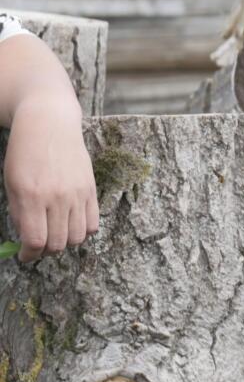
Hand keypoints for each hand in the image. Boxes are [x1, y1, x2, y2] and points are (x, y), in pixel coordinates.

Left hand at [3, 96, 98, 261]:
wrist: (49, 125)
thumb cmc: (25, 153)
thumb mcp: (13, 183)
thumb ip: (20, 212)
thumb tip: (28, 238)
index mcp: (32, 196)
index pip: (35, 240)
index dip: (29, 255)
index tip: (25, 257)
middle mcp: (57, 197)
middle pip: (59, 242)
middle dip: (46, 251)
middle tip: (38, 247)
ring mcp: (77, 193)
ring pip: (78, 237)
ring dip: (66, 243)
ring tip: (56, 236)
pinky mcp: (91, 189)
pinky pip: (93, 223)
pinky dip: (83, 231)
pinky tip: (71, 225)